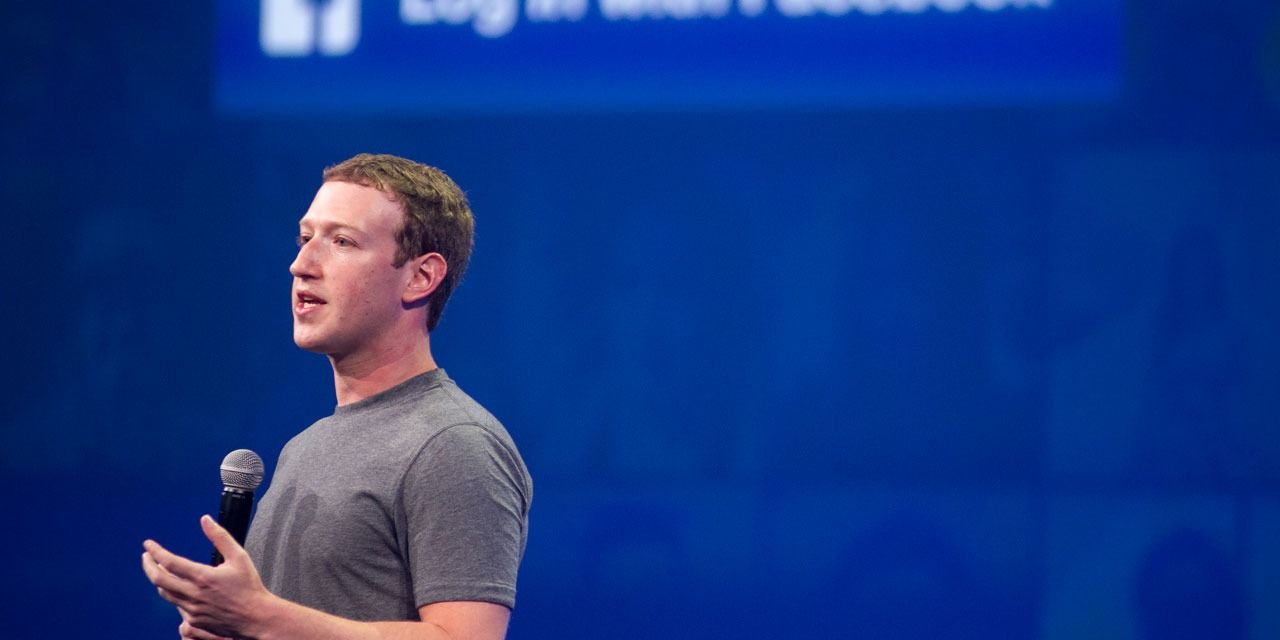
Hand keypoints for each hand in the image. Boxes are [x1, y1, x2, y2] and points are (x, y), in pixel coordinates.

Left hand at [141, 515, 273, 638]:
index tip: (148, 545)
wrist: (256, 617)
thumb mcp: (239, 556)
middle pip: (159, 579)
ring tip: (158, 570)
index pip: (169, 562)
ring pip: (165, 593)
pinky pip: (176, 605)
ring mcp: (192, 609)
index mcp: (203, 576)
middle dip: (148, 565)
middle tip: (146, 556)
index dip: (156, 551)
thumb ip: (220, 536)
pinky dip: (172, 593)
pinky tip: (177, 587)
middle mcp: (194, 594)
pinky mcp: (194, 620)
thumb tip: (205, 520)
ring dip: (158, 579)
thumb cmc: (249, 587)